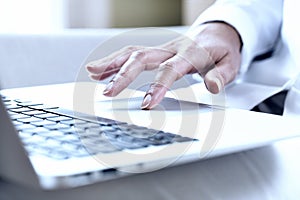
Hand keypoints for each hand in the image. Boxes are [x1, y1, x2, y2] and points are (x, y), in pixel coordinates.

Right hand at [86, 22, 241, 108]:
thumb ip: (221, 75)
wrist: (217, 35)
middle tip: (108, 91)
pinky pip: (133, 53)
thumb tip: (213, 87)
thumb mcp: (230, 63)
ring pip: (133, 52)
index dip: (158, 86)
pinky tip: (103, 71)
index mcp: (190, 53)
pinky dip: (116, 62)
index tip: (146, 104)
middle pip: (143, 57)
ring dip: (112, 63)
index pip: (170, 70)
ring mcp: (161, 49)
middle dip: (123, 74)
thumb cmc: (221, 50)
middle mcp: (171, 49)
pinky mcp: (156, 51)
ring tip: (93, 73)